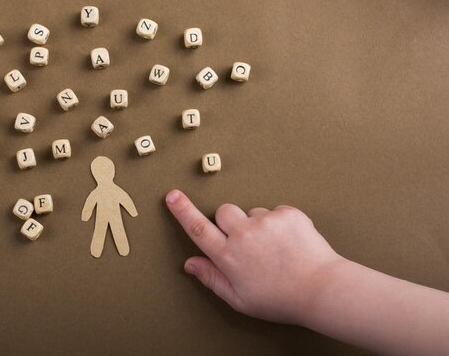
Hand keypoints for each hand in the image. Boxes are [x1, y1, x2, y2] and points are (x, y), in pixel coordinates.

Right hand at [165, 189, 345, 324]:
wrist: (321, 289)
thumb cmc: (279, 299)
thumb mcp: (239, 299)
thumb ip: (211, 278)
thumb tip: (189, 264)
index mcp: (228, 257)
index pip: (198, 228)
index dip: (183, 211)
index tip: (173, 195)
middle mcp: (243, 235)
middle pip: (224, 212)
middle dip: (230, 221)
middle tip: (247, 241)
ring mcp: (266, 222)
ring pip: (252, 212)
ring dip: (258, 225)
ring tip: (276, 248)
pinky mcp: (287, 214)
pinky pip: (276, 211)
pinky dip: (280, 223)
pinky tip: (290, 243)